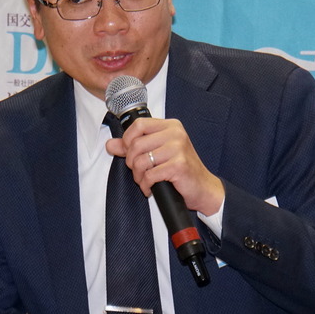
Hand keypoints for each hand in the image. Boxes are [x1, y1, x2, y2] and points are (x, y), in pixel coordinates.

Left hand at [105, 117, 223, 216]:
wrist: (203, 188)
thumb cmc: (181, 169)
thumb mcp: (157, 153)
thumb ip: (133, 146)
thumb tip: (110, 144)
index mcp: (170, 126)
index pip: (138, 125)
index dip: (127, 140)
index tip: (129, 153)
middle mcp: (175, 134)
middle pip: (136, 145)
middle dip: (131, 163)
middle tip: (139, 172)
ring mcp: (178, 149)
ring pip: (140, 161)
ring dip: (138, 176)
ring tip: (145, 181)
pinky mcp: (178, 166)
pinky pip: (149, 175)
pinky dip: (146, 185)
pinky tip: (151, 188)